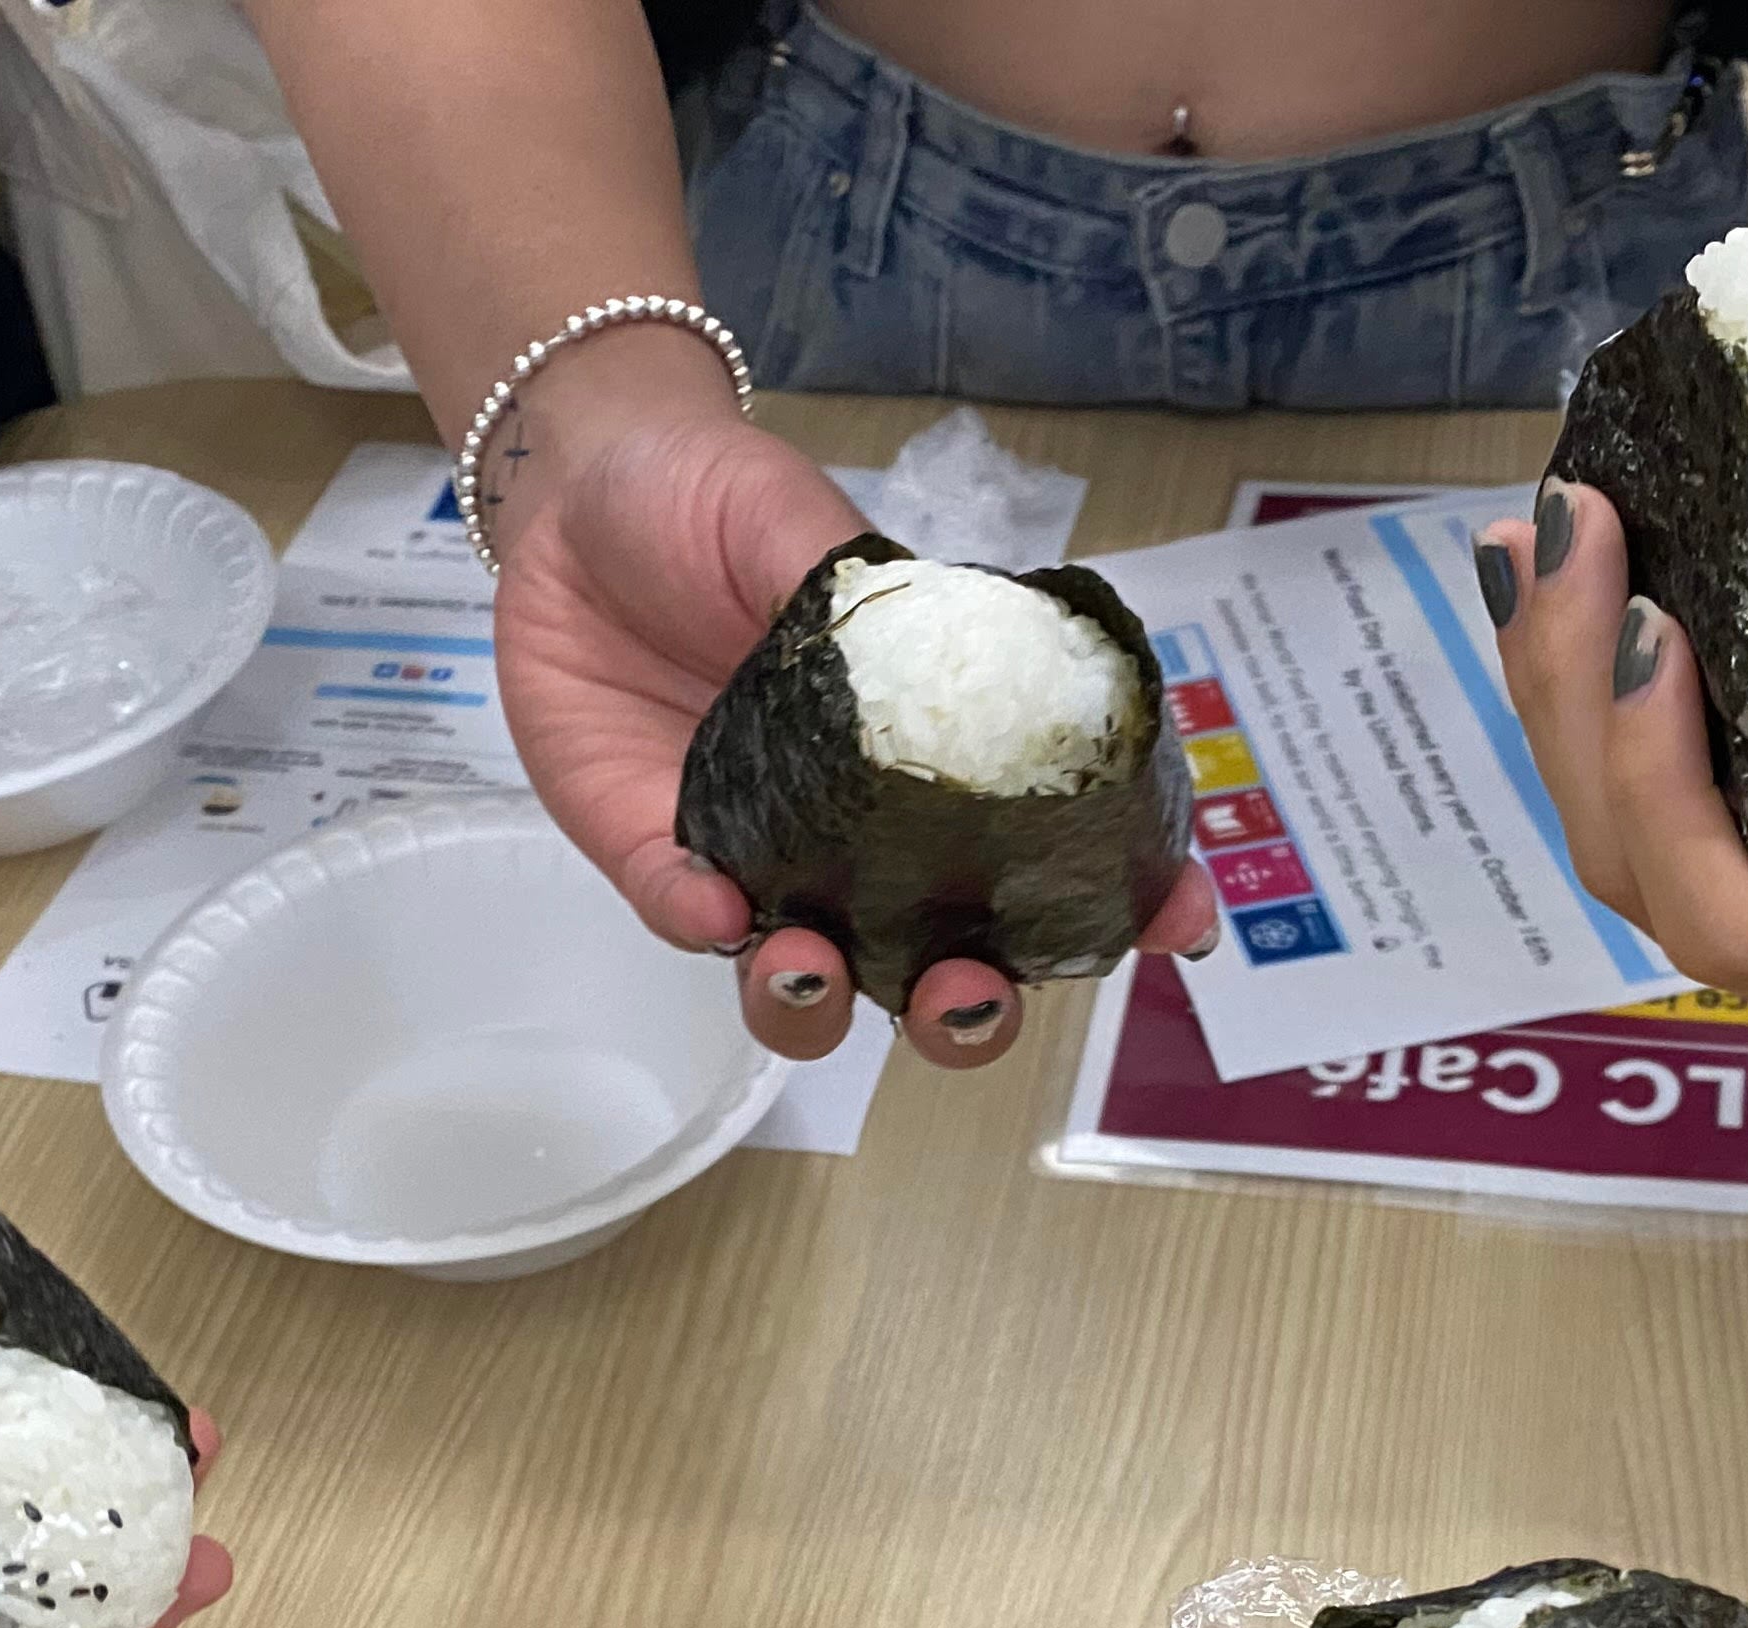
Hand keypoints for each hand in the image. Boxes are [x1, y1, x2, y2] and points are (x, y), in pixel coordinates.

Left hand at [491, 393, 1213, 1073]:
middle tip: (970, 994)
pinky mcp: (654, 853)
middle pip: (936, 966)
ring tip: (817, 975)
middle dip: (968, 1011)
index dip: (1118, 896)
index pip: (1045, 847)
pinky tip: (713, 907)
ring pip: (810, 983)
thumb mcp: (800, 520)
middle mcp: (858, 834)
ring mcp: (759, 855)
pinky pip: (684, 918)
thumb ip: (859, 588)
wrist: (572, 497)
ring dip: (824, 1006)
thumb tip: (933, 635)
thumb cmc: (706, 500)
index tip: (1175, 922)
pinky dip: (703, 925)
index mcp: (934, 756)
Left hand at [1480, 478, 1747, 1161]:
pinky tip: (1624, 635)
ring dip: (1580, 709)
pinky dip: (1642, 741)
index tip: (1649, 626)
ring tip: (1542, 555)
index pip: (1714, 906)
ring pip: (1647, 856)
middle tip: (1557, 523)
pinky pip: (1698, 844)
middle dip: (1572, 695)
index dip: (1652, 772)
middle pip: (1635, 866)